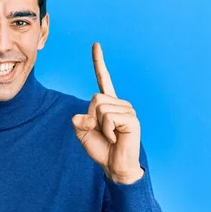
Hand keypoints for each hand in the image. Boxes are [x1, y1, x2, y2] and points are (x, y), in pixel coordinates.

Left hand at [71, 43, 143, 183]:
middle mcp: (119, 103)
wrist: (115, 166)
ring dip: (100, 126)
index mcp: (108, 104)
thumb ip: (78, 122)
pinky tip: (116, 138)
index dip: (98, 62)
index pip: (103, 78)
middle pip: (95, 98)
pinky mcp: (132, 118)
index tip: (95, 45)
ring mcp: (127, 110)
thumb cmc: (102, 149)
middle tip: (102, 132)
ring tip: (111, 136)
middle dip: (91, 118)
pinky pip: (108, 118)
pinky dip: (108, 130)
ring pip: (100, 108)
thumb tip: (80, 117)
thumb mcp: (83, 134)